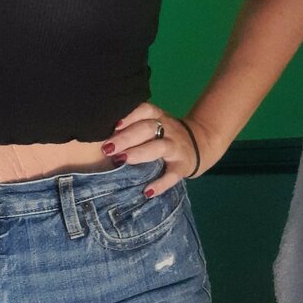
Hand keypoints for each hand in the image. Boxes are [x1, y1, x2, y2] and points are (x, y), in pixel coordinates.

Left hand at [101, 102, 218, 196]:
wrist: (199, 143)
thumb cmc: (165, 134)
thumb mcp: (155, 123)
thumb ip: (135, 125)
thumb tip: (102, 134)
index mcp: (159, 117)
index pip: (145, 110)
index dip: (130, 116)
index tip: (114, 125)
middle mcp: (168, 129)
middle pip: (148, 129)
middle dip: (127, 137)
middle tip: (108, 147)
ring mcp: (177, 147)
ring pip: (159, 147)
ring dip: (140, 153)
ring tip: (122, 160)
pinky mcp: (182, 166)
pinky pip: (172, 175)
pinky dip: (160, 184)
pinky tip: (147, 192)